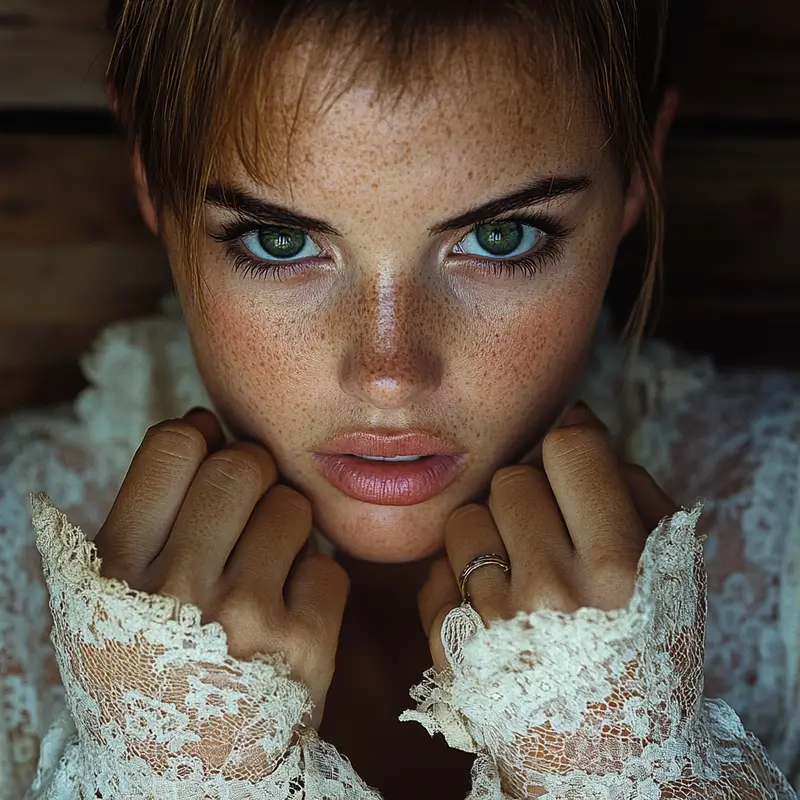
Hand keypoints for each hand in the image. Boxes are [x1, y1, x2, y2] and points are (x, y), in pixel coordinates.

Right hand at [94, 407, 348, 727]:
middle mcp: (178, 588)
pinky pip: (328, 564)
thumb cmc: (151, 667)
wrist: (187, 776)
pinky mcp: (303, 645)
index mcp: (116, 570)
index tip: (209, 456)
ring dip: (286, 530)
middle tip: (245, 512)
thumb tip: (202, 424)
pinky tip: (288, 616)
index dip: (200, 439)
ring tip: (263, 572)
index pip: (174, 446)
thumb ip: (144, 514)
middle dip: (252, 476)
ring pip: (293, 506)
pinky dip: (313, 583)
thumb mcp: (108, 600)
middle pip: (243, 465)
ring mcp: (244, 616)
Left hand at [418, 400, 676, 672]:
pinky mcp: (449, 648)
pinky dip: (460, 580)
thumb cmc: (646, 658)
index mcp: (618, 569)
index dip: (572, 449)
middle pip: (512, 478)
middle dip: (532, 496)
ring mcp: (492, 622)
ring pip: (464, 517)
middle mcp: (550, 591)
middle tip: (551, 534)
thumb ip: (634, 490)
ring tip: (519, 572)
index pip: (569, 448)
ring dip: (490, 534)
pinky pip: (435, 570)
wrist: (604, 759)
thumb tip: (579, 423)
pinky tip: (493, 607)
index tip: (573, 466)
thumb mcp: (673, 575)